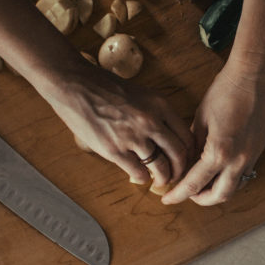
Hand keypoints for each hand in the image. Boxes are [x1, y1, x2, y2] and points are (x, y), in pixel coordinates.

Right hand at [41, 61, 193, 189]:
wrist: (74, 84)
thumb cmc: (103, 85)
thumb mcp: (139, 93)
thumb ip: (154, 112)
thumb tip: (164, 134)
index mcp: (159, 104)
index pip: (186, 135)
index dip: (190, 152)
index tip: (187, 159)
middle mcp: (150, 121)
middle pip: (179, 154)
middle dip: (181, 169)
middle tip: (178, 175)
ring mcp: (133, 137)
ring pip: (161, 167)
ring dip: (163, 177)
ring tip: (160, 180)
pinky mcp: (114, 150)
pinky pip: (138, 172)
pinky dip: (142, 177)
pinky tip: (139, 176)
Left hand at [161, 60, 264, 205]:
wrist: (256, 76)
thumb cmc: (225, 91)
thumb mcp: (201, 118)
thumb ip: (194, 144)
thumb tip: (186, 160)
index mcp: (219, 152)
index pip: (195, 184)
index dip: (179, 194)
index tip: (168, 199)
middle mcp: (239, 160)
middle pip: (220, 195)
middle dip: (201, 199)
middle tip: (187, 193)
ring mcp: (253, 156)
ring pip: (236, 187)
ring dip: (218, 190)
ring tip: (202, 183)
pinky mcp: (260, 148)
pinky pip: (246, 173)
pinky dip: (231, 178)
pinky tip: (220, 169)